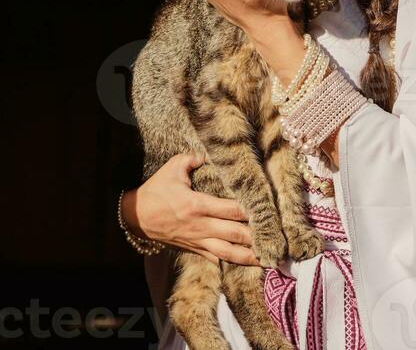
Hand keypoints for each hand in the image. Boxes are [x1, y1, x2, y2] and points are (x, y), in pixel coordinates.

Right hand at [122, 154, 262, 266]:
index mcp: (197, 204)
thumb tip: (213, 151)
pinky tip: (248, 265)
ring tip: (269, 259)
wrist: (136, 217)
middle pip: (235, 233)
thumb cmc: (156, 189)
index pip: (231, 209)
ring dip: (249, 256)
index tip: (269, 211)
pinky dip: (232, 262)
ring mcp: (197, 240)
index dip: (251, 211)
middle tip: (278, 238)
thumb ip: (195, 158)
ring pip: (228, 252)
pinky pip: (216, 259)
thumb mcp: (173, 167)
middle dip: (257, 236)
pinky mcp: (194, 249)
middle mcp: (200, 225)